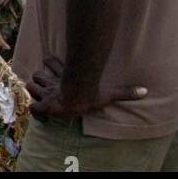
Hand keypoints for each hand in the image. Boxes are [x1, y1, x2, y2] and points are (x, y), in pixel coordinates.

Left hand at [26, 56, 146, 119]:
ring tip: (43, 99)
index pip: (51, 61)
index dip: (50, 63)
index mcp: (64, 77)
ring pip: (32, 86)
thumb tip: (145, 91)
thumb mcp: (109, 93)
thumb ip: (125, 92)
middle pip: (38, 74)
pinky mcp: (43, 105)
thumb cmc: (92, 94)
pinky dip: (36, 112)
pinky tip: (43, 117)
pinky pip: (33, 108)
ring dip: (36, 92)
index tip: (50, 65)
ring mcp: (47, 93)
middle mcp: (53, 83)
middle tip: (46, 87)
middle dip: (40, 81)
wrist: (78, 98)